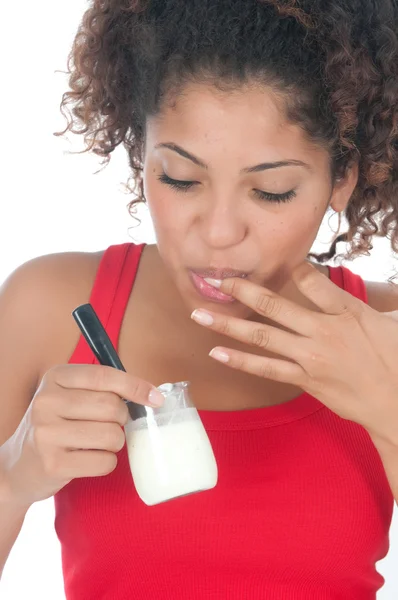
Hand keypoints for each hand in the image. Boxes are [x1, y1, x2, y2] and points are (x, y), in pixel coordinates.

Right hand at [0, 365, 163, 506]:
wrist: (18, 465)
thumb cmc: (58, 426)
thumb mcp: (71, 396)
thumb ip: (105, 389)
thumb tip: (153, 395)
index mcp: (55, 377)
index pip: (105, 376)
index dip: (136, 386)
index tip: (155, 398)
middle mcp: (46, 401)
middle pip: (112, 407)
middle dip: (121, 420)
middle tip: (107, 426)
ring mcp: (47, 433)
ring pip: (112, 435)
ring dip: (114, 443)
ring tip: (95, 444)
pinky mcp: (52, 463)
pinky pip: (105, 462)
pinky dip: (106, 463)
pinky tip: (87, 460)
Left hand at [191, 262, 397, 443]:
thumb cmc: (397, 359)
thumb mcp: (393, 321)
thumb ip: (367, 303)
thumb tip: (355, 292)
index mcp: (348, 311)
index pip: (313, 281)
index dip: (292, 268)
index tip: (274, 261)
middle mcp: (324, 331)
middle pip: (274, 305)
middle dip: (242, 290)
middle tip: (216, 280)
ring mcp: (311, 357)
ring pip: (262, 336)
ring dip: (228, 325)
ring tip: (200, 315)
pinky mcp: (305, 380)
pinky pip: (267, 369)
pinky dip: (241, 361)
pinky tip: (218, 353)